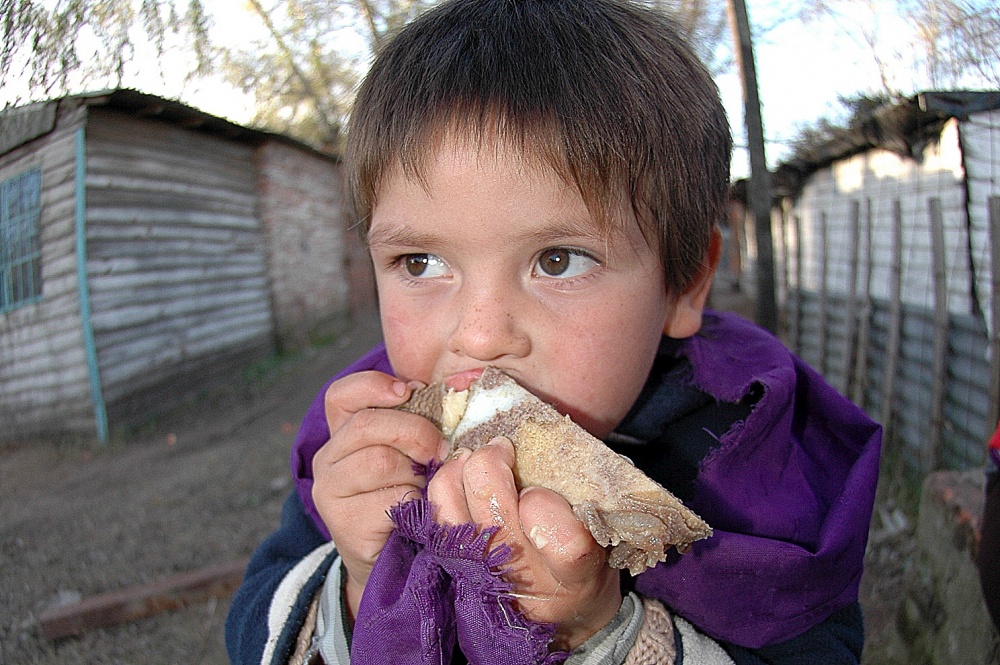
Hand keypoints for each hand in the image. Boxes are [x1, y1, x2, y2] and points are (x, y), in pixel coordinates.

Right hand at [311, 371, 446, 621]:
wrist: (399, 559)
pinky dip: (416, 503)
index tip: (407, 391)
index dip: (372, 386)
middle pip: (367, 425)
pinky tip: (420, 513)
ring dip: (416, 474)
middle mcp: (329, 457)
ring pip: (380, 462)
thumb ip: (426, 417)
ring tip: (425, 487)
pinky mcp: (343, 522)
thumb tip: (462, 382)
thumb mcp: (417, 451)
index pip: (343, 395)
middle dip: (414, 431)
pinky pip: (391, 499)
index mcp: (344, 431)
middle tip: (440, 450)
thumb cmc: (414, 495)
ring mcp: (330, 490)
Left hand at [427, 438, 621, 650]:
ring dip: (462, 468)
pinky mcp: (452, 567)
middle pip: (491, 505)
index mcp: (574, 574)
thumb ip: (592, 500)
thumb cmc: (586, 567)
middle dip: (494, 463)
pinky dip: (445, 484)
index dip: (548, 505)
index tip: (543, 490)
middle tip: (503, 449)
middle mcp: (524, 578)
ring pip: (451, 503)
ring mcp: (481, 576)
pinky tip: (460, 475)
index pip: (565, 542)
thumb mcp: (604, 541)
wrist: (559, 617)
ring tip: (477, 458)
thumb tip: (568, 445)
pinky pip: (435, 513)